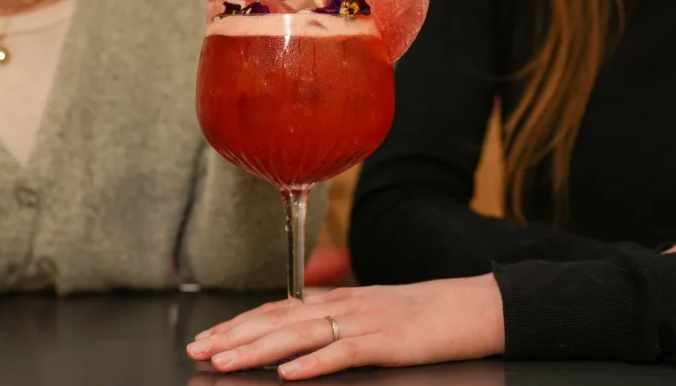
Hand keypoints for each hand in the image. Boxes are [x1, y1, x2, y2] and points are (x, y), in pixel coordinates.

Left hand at [185, 275, 504, 380]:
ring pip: (300, 335)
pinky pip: (344, 352)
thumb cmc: (425, 312)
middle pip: (278, 321)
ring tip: (226, 361)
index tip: (208, 336)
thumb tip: (297, 329)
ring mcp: (365, 321)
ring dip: (258, 350)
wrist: (475, 305)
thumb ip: (336, 319)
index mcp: (339, 300)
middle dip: (235, 336)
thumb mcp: (373, 311)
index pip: (277, 310)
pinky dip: (314, 364)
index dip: (240, 323)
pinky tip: (289, 375)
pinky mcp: (388, 340)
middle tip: (200, 350)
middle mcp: (344, 305)